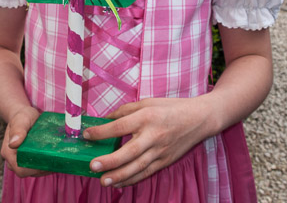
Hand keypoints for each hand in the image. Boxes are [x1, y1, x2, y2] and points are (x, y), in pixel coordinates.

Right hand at [1, 105, 50, 177]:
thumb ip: (18, 130)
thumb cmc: (22, 116)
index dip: (35, 169)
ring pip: (33, 170)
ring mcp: (19, 161)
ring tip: (58, 159)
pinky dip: (45, 164)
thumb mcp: (21, 119)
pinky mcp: (27, 159)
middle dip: (42, 168)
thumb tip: (13, 144)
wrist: (25, 115)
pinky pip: (36, 166)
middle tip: (57, 160)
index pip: (20, 169)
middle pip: (27, 172)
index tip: (49, 162)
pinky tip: (55, 158)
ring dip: (45, 167)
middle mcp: (12, 160)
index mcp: (8, 152)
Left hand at [83, 96, 213, 187]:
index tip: (87, 135)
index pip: (120, 126)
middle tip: (92, 165)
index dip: (102, 131)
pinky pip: (146, 173)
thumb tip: (106, 119)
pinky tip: (119, 183)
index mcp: (146, 117)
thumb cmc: (171, 108)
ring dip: (119, 175)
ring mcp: (160, 151)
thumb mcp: (147, 102)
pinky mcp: (165, 161)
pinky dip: (132, 179)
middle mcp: (153, 135)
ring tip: (103, 181)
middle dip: (110, 161)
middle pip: (128, 151)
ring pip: (137, 167)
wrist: (199, 119)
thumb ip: (125, 110)